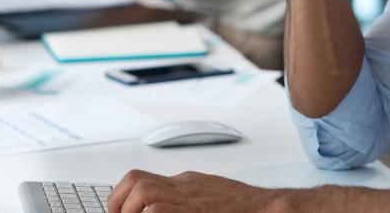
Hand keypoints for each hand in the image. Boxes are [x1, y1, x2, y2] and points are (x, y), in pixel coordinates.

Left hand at [106, 170, 284, 212]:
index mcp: (188, 183)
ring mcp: (190, 197)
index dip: (125, 198)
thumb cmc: (246, 209)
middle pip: (137, 179)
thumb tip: (163, 207)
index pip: (145, 181)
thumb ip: (190, 201)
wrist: (270, 209)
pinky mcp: (193, 211)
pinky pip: (157, 209)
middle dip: (120, 200)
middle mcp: (185, 186)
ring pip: (143, 189)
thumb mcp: (212, 197)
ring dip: (130, 209)